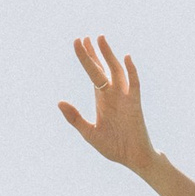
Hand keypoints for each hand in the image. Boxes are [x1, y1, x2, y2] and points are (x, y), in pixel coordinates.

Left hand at [57, 36, 157, 175]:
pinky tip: (126, 58)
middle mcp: (113, 94)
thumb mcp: (89, 132)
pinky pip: (134, 84)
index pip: (93, 73)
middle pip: (103, 68)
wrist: (133, 158)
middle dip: (94, 53)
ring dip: (109, 55)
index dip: (86, 58)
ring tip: (100, 39)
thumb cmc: (113, 146)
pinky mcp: (135, 104)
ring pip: (117, 71)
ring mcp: (125, 97)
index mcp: (102, 99)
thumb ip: (75, 118)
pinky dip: (131, 71)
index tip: (79, 42)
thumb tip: (59, 102)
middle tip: (86, 37)